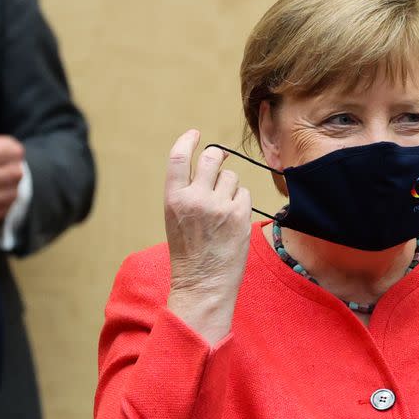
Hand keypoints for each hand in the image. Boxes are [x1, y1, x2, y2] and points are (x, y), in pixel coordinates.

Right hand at [165, 130, 251, 345]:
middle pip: (212, 158)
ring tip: (223, 210)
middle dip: (217, 157)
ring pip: (232, 177)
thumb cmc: (189, 253)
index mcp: (174, 198)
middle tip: (220, 162)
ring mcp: (219, 206)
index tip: (195, 134)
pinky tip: (233, 220)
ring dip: (230, 187)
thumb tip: (210, 164)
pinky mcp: (240, 215)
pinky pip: (244, 194)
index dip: (187, 140)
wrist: (203, 284)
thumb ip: (188, 192)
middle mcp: (195, 198)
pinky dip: (241, 202)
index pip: (178, 157)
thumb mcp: (176, 219)